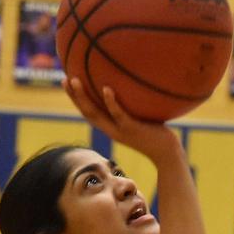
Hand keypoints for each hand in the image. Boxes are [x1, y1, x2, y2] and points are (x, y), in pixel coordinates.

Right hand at [63, 77, 178, 162]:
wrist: (168, 154)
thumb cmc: (158, 134)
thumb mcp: (143, 118)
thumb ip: (136, 105)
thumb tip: (137, 85)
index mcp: (112, 127)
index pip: (89, 113)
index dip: (77, 99)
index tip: (69, 83)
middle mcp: (112, 130)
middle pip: (86, 113)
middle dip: (74, 97)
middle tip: (65, 79)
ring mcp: (120, 130)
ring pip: (96, 114)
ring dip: (83, 97)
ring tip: (75, 80)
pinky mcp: (132, 129)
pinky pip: (118, 115)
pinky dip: (111, 103)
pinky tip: (106, 89)